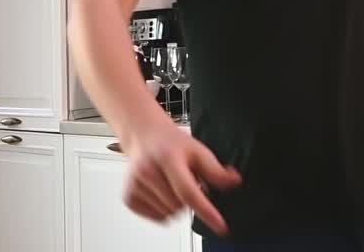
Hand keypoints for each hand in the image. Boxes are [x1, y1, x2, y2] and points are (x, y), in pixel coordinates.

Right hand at [122, 121, 241, 235]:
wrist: (145, 137)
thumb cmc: (171, 144)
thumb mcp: (198, 151)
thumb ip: (216, 170)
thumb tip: (234, 182)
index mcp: (168, 158)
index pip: (188, 192)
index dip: (206, 211)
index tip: (220, 226)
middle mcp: (148, 172)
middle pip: (180, 206)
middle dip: (190, 200)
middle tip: (187, 181)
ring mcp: (136, 186)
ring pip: (169, 215)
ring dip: (177, 206)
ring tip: (173, 184)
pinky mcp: (129, 198)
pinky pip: (156, 218)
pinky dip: (165, 210)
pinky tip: (163, 192)